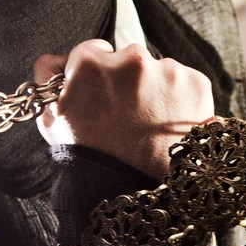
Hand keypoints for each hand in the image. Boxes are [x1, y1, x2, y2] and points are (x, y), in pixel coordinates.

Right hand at [34, 40, 214, 178]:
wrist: (139, 194)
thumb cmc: (90, 160)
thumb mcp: (54, 122)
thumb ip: (49, 82)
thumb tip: (55, 61)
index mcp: (90, 64)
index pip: (92, 50)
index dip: (96, 74)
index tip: (101, 93)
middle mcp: (131, 59)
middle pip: (127, 58)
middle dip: (126, 80)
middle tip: (126, 116)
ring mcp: (167, 70)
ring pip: (157, 70)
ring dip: (154, 90)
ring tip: (148, 127)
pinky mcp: (196, 83)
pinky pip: (183, 83)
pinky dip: (177, 100)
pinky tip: (167, 128)